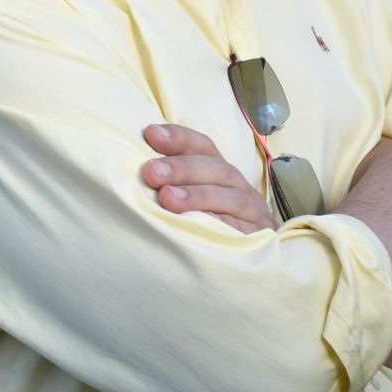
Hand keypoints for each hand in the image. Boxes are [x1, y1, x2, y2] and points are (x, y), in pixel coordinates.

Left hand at [140, 124, 275, 233]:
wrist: (253, 257)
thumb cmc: (209, 220)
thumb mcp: (192, 194)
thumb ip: (169, 180)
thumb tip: (133, 166)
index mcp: (219, 170)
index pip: (202, 146)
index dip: (178, 138)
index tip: (151, 134)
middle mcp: (236, 186)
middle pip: (214, 169)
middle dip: (181, 168)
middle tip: (151, 172)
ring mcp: (251, 212)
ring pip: (228, 198)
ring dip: (197, 196)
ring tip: (168, 199)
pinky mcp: (257, 237)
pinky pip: (241, 230)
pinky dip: (221, 225)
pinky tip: (200, 224)